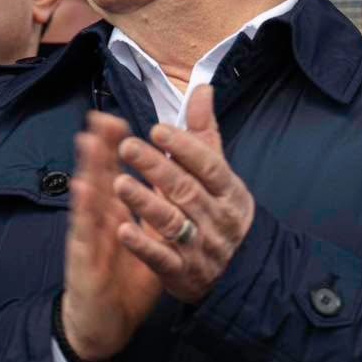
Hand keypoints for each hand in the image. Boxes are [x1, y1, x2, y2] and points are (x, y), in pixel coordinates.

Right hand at [61, 111, 161, 361]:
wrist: (105, 323)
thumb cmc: (125, 280)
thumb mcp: (149, 241)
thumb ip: (157, 209)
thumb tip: (172, 182)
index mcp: (116, 213)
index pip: (118, 174)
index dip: (119, 148)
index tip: (122, 118)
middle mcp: (100, 220)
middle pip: (100, 177)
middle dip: (102, 147)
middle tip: (102, 115)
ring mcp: (89, 237)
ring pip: (89, 198)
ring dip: (88, 169)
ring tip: (88, 140)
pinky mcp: (84, 259)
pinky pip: (85, 233)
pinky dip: (83, 210)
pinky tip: (82, 190)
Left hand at [112, 86, 257, 303]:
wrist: (242, 272)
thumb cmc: (221, 212)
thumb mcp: (219, 175)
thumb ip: (204, 134)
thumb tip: (202, 89)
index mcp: (230, 192)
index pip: (209, 166)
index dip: (184, 147)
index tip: (157, 130)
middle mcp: (217, 219)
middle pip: (186, 190)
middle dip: (156, 168)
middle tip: (126, 147)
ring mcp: (201, 247)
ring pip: (172, 222)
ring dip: (144, 202)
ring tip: (119, 183)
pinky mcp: (183, 272)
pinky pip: (162, 258)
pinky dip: (142, 245)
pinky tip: (122, 229)